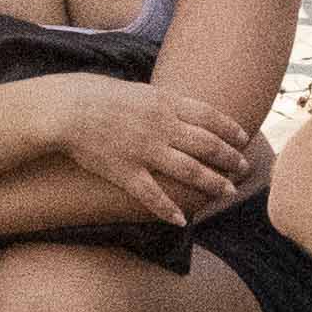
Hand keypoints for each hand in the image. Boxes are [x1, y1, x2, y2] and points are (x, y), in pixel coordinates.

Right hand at [61, 92, 257, 226]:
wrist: (67, 109)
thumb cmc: (97, 94)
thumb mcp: (138, 91)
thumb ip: (161, 102)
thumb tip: (180, 108)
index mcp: (165, 103)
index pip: (209, 116)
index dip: (230, 129)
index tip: (244, 138)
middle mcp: (162, 127)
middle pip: (207, 145)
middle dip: (230, 158)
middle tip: (244, 168)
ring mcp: (145, 151)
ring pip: (190, 170)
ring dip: (213, 183)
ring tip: (227, 192)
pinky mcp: (126, 172)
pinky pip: (153, 196)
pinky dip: (169, 210)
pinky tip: (182, 220)